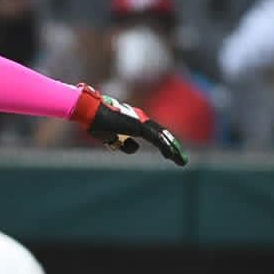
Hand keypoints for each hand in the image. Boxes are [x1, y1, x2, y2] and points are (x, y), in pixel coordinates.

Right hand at [70, 84, 188, 165]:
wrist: (91, 113)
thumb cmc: (97, 123)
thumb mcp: (112, 138)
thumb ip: (124, 144)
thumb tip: (136, 148)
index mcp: (135, 123)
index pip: (154, 135)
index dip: (164, 145)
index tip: (171, 154)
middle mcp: (141, 121)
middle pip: (162, 136)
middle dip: (173, 148)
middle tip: (181, 160)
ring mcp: (141, 123)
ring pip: (162, 137)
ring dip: (173, 150)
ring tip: (181, 161)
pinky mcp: (139, 127)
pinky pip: (156, 138)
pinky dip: (165, 147)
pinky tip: (171, 155)